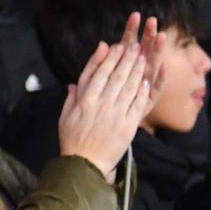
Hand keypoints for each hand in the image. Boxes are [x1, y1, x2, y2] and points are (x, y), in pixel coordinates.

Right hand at [58, 38, 154, 178]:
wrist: (85, 164)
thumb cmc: (72, 140)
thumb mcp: (65, 117)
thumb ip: (71, 98)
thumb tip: (75, 83)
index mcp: (84, 101)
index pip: (99, 73)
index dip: (109, 58)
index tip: (116, 46)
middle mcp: (101, 105)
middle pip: (116, 76)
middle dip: (127, 59)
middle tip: (135, 45)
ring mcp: (116, 115)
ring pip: (129, 87)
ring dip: (137, 70)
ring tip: (143, 57)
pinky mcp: (128, 125)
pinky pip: (137, 104)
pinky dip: (142, 91)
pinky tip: (146, 81)